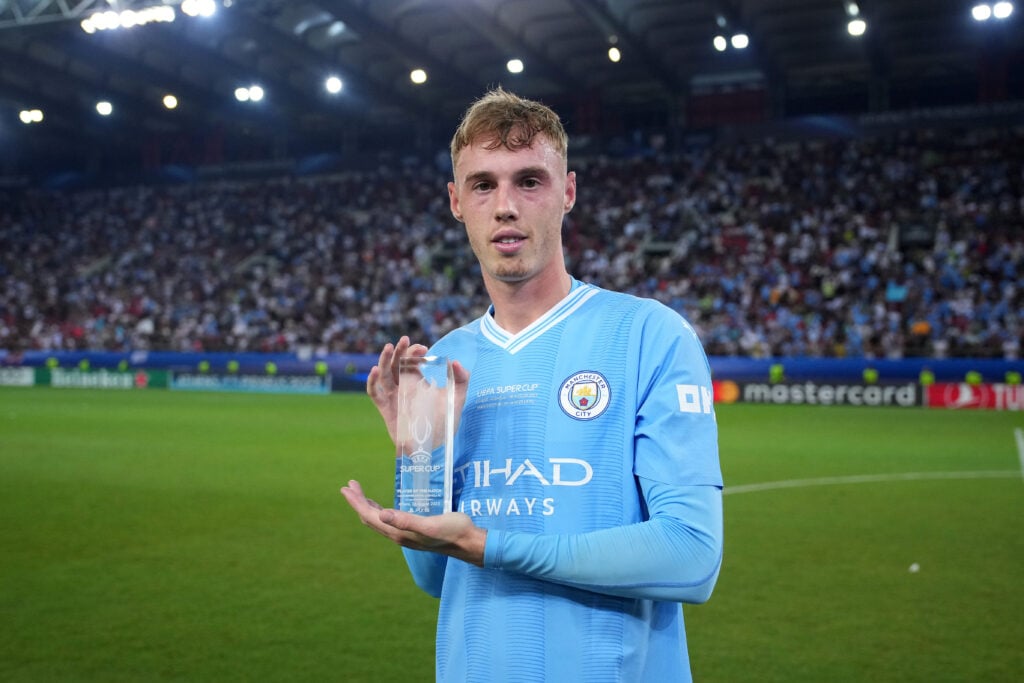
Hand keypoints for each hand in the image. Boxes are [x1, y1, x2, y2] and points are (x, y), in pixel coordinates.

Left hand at [341, 480, 485, 566]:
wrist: (467, 542)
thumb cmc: (452, 530)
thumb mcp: (430, 525)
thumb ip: (406, 520)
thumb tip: (383, 514)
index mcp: (399, 532)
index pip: (370, 516)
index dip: (357, 502)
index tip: (346, 487)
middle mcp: (398, 535)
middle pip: (370, 518)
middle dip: (358, 502)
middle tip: (349, 485)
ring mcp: (404, 534)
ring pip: (378, 520)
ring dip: (367, 506)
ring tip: (359, 493)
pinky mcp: (412, 531)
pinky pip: (388, 521)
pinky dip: (379, 510)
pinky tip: (382, 506)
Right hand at [365, 336, 469, 445]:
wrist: (436, 445)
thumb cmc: (445, 421)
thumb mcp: (457, 398)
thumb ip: (461, 379)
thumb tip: (455, 362)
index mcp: (417, 380)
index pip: (411, 360)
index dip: (414, 352)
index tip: (424, 348)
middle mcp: (403, 386)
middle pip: (395, 363)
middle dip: (399, 351)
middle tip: (405, 339)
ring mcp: (394, 396)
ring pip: (384, 374)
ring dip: (383, 360)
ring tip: (389, 347)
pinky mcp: (386, 409)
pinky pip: (375, 393)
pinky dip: (372, 382)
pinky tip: (374, 371)